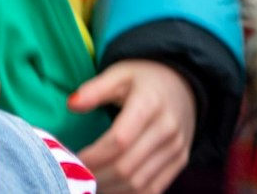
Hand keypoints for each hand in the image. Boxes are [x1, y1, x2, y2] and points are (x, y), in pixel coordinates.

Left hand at [72, 60, 196, 193]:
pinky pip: (153, 189)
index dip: (93, 156)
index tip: (72, 159)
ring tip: (89, 184)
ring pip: (138, 183)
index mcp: (150, 103)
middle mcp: (167, 129)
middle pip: (126, 166)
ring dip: (110, 189)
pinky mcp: (180, 161)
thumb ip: (96, 89)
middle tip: (75, 176)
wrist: (185, 84)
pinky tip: (110, 188)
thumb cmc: (145, 79)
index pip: (119, 140)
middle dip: (96, 176)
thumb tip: (72, 104)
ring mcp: (176, 148)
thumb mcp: (120, 74)